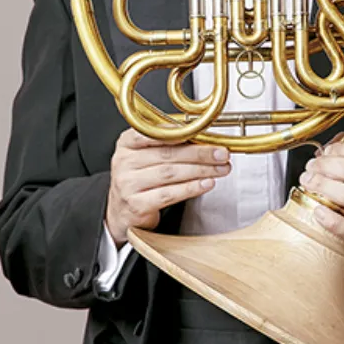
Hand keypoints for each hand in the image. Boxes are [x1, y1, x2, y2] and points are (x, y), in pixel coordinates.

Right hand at [106, 127, 231, 245]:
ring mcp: (128, 184)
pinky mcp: (137, 204)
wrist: (121, 211)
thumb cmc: (141, 177)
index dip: (178, 132)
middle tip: (222, 153)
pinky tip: (207, 184)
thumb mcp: (146, 154)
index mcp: (127, 143)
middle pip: (167, 154)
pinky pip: (169, 194)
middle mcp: (124, 161)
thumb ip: (169, 142)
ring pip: (170, 173)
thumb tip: (203, 134)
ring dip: (201, 170)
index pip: (152, 133)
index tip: (202, 132)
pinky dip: (191, 188)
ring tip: (221, 168)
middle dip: (200, 153)